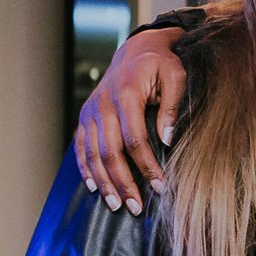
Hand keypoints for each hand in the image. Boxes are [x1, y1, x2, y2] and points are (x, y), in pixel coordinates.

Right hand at [75, 26, 186, 215]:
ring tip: (117, 205)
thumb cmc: (161, 63)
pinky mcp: (85, 116)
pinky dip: (85, 168)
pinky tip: (94, 188)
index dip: (146, 165)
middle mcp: (103, 104)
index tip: (160, 187)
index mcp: (126, 93)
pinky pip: (80, 147)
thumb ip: (172, 106)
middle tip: (136, 207)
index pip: (134, 138)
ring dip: (104, 182)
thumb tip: (167, 139)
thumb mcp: (176, 75)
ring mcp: (91, 110)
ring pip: (92, 153)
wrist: (137, 49)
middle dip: (123, 182)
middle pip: (109, 151)